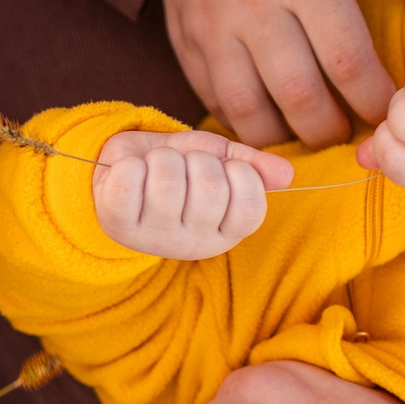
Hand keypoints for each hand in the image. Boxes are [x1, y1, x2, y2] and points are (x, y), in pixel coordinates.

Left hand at [92, 129, 296, 258]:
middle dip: (195, 160)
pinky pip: (129, 178)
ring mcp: (154, 239)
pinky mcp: (118, 225)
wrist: (124, 167)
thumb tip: (287, 174)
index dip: (237, 173)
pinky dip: (130, 163)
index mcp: (225, 232)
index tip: (220, 168)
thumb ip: (250, 166)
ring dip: (161, 159)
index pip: (250, 206)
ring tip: (154, 169)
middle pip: (209, 187)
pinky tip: (130, 175)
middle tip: (181, 166)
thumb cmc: (178, 167)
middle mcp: (192, 244)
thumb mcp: (218, 160)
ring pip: (168, 178)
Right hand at [161, 0, 404, 150]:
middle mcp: (257, 6)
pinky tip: (268, 115)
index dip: (375, 100)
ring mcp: (215, 28)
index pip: (348, 61)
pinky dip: (243, 122)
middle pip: (301, 97)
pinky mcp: (186, 41)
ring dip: (286, 137)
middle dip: (334, 129)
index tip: (388, 108)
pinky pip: (214, 101)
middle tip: (350, 129)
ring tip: (309, 130)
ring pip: (250, 111)